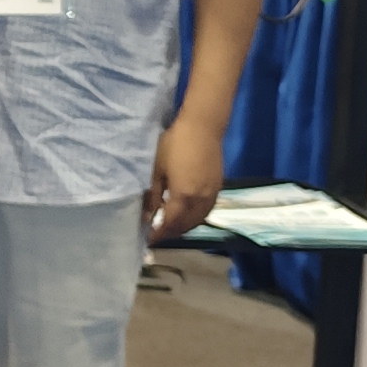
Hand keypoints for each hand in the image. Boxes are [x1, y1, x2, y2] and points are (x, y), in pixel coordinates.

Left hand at [145, 112, 224, 242]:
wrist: (202, 128)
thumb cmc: (174, 144)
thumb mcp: (157, 169)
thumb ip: (153, 195)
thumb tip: (147, 216)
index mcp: (183, 196)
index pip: (170, 223)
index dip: (160, 233)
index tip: (150, 239)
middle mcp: (200, 200)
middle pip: (186, 225)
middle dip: (171, 232)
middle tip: (158, 234)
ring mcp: (212, 195)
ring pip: (198, 220)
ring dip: (184, 227)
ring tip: (170, 226)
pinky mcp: (218, 188)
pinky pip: (206, 211)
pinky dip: (195, 218)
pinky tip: (186, 214)